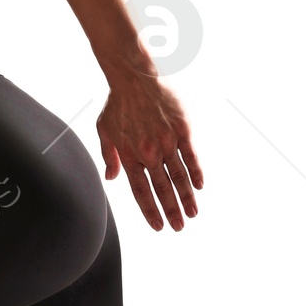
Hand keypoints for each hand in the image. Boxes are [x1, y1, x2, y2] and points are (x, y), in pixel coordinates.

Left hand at [96, 69, 202, 230]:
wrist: (134, 77)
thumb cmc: (117, 103)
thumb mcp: (104, 130)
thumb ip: (109, 156)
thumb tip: (111, 178)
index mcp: (129, 156)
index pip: (140, 191)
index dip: (150, 210)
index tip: (158, 226)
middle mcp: (148, 153)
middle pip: (161, 189)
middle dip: (171, 211)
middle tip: (179, 228)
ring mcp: (167, 142)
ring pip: (178, 176)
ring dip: (186, 197)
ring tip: (192, 214)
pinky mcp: (182, 129)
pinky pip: (191, 156)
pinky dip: (196, 172)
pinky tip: (201, 187)